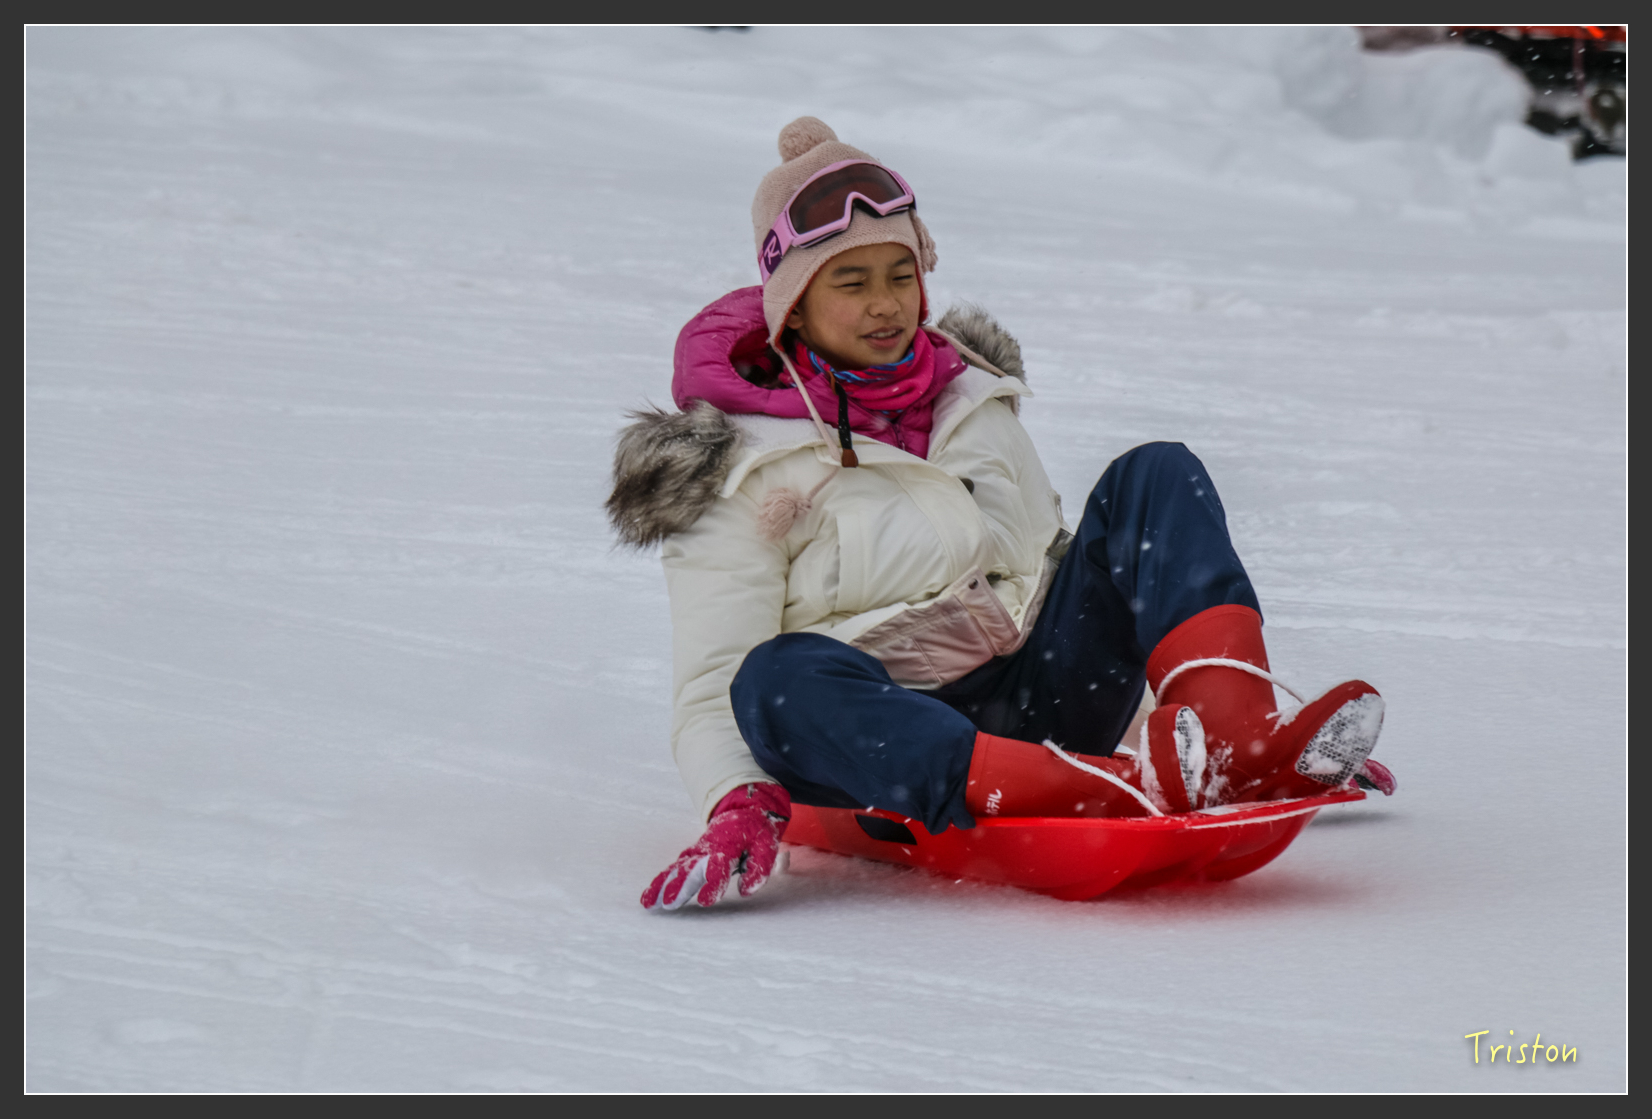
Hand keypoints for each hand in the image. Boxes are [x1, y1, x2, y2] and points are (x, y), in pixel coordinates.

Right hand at [641, 783, 790, 909]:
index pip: (719, 865)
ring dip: (662, 885)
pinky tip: (650, 896)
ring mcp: (697, 851)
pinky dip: (660, 881)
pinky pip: (674, 868)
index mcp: (729, 843)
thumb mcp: (767, 845)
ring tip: (649, 902)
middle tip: (669, 903)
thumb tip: (745, 890)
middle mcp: (708, 848)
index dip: (712, 883)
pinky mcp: (692, 855)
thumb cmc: (756, 831)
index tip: (704, 901)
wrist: (743, 809)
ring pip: (677, 869)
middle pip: (692, 869)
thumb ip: (759, 867)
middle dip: (680, 886)